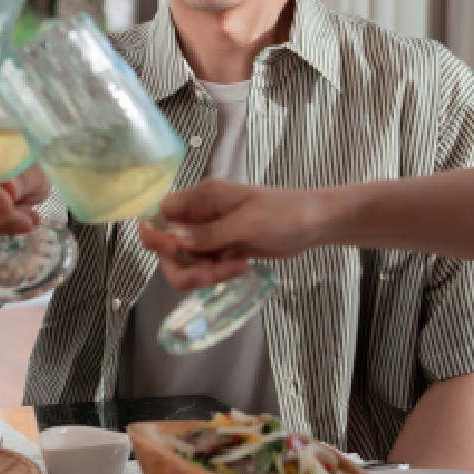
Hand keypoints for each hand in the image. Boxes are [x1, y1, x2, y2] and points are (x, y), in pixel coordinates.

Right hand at [136, 180, 320, 289]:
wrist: (315, 224)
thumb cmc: (286, 213)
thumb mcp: (248, 222)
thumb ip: (210, 232)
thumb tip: (173, 238)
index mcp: (204, 197)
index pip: (162, 213)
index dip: (158, 235)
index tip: (172, 252)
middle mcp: (201, 215)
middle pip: (169, 245)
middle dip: (184, 266)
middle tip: (209, 276)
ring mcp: (211, 234)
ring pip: (187, 262)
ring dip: (204, 273)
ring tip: (236, 269)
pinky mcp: (222, 250)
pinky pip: (205, 267)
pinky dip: (218, 274)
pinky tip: (242, 268)